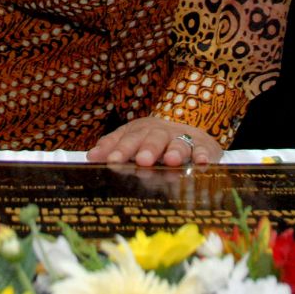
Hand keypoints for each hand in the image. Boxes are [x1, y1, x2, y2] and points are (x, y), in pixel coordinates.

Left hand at [86, 117, 220, 166]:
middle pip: (154, 138)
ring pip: (178, 143)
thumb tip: (91, 156)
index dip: (121, 148)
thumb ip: (112, 146)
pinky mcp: (203, 147)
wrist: (189, 134)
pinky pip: (203, 150)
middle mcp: (161, 134)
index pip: (129, 138)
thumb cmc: (153, 141)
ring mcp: (183, 139)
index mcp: (142, 131)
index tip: (111, 160)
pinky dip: (203, 155)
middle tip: (142, 160)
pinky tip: (202, 162)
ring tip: (170, 160)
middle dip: (148, 148)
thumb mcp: (131, 139)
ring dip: (175, 150)